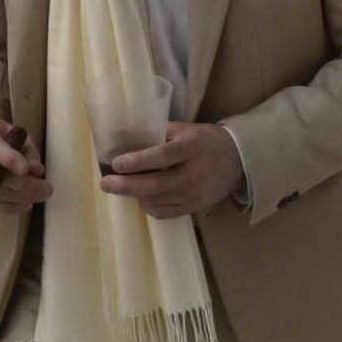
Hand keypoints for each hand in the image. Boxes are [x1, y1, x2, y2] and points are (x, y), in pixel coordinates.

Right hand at [0, 115, 49, 213]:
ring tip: (38, 196)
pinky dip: (9, 207)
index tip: (26, 169)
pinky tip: (25, 203)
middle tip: (46, 189)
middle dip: (23, 184)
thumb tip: (37, 170)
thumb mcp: (15, 134)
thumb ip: (28, 150)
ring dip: (18, 197)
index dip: (9, 159)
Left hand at [99, 122, 245, 218]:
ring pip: (156, 201)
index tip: (116, 163)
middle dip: (125, 186)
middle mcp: (193, 173)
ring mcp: (194, 194)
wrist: (236, 160)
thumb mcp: (180, 129)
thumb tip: (116, 134)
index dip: (137, 161)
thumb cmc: (202, 140)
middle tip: (105, 183)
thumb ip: (152, 132)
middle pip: (154, 185)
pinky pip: (164, 213)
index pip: (161, 156)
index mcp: (190, 149)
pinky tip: (142, 197)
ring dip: (135, 195)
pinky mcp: (194, 207)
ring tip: (122, 186)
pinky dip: (148, 206)